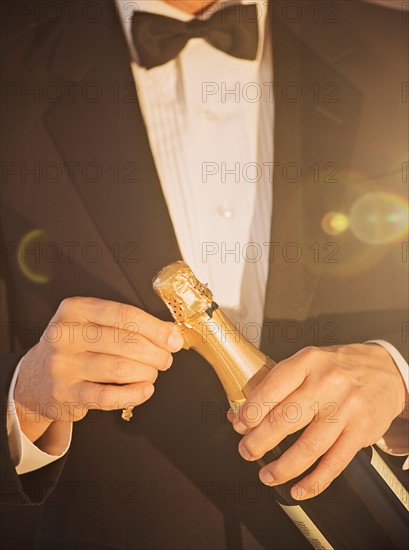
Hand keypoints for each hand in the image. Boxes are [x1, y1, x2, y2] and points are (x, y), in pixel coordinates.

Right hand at [14, 297, 183, 443]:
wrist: (33, 379)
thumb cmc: (73, 347)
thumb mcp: (90, 325)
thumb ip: (126, 325)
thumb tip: (169, 332)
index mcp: (75, 310)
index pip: (123, 315)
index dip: (155, 328)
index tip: (173, 338)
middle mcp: (65, 335)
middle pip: (125, 342)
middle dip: (155, 352)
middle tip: (165, 358)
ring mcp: (62, 365)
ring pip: (119, 368)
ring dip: (146, 373)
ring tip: (153, 373)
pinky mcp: (65, 394)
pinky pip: (108, 397)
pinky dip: (133, 394)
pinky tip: (144, 390)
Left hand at [228, 344, 407, 499]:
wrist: (385, 370)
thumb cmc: (339, 367)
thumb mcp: (308, 362)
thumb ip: (277, 385)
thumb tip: (241, 412)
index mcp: (308, 362)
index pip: (273, 387)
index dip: (251, 410)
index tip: (238, 424)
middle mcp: (327, 384)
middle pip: (286, 418)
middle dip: (259, 441)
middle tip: (247, 450)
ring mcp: (345, 409)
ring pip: (308, 446)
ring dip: (282, 466)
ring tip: (266, 474)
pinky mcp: (360, 432)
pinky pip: (334, 463)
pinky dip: (314, 481)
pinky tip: (298, 488)